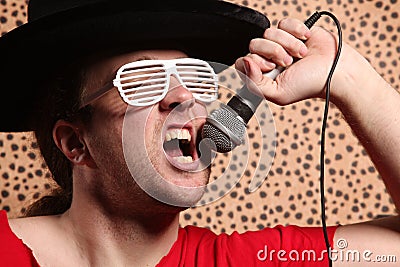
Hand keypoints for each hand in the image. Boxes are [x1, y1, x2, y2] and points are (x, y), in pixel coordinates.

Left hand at [235, 18, 353, 105]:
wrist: (335, 71)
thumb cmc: (309, 85)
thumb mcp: (278, 93)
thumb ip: (254, 84)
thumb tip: (244, 63)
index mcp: (263, 73)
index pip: (243, 61)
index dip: (255, 62)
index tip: (271, 68)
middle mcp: (269, 58)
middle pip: (254, 44)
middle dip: (273, 53)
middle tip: (288, 63)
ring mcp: (281, 43)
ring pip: (269, 33)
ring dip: (287, 44)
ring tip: (300, 55)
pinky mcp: (294, 31)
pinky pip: (284, 23)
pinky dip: (296, 31)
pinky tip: (305, 41)